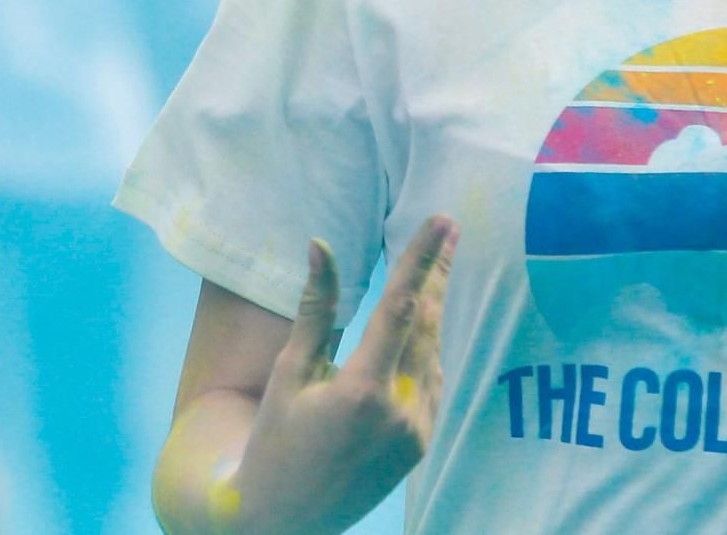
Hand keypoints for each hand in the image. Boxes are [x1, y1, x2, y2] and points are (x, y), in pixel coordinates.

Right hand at [224, 214, 459, 534]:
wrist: (285, 519)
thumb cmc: (275, 439)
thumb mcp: (289, 373)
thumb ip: (315, 309)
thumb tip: (320, 246)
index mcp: (362, 391)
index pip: (401, 308)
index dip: (422, 260)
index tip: (441, 222)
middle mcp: (399, 411)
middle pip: (427, 323)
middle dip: (438, 273)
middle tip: (450, 228)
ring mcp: (416, 431)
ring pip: (433, 352)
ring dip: (435, 307)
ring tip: (440, 263)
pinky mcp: (421, 444)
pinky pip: (432, 381)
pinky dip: (428, 347)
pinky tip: (425, 322)